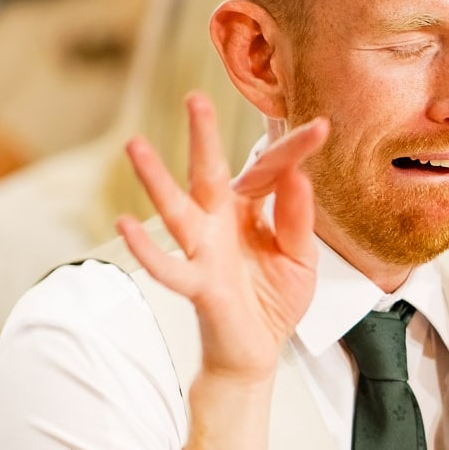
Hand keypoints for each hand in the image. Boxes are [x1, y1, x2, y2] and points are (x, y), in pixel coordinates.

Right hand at [119, 93, 328, 381]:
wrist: (256, 350)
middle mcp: (219, 223)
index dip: (294, 150)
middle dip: (202, 137)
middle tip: (194, 99)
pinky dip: (148, 248)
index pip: (268, 170)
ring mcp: (204, 251)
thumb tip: (299, 177)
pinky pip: (169, 266)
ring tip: (135, 146)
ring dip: (156, 180)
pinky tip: (126, 224)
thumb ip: (296, 218)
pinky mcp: (199, 284)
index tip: (322, 128)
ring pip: (176, 210)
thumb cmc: (272, 299)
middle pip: (208, 173)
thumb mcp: (299, 256)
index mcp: (246, 210)